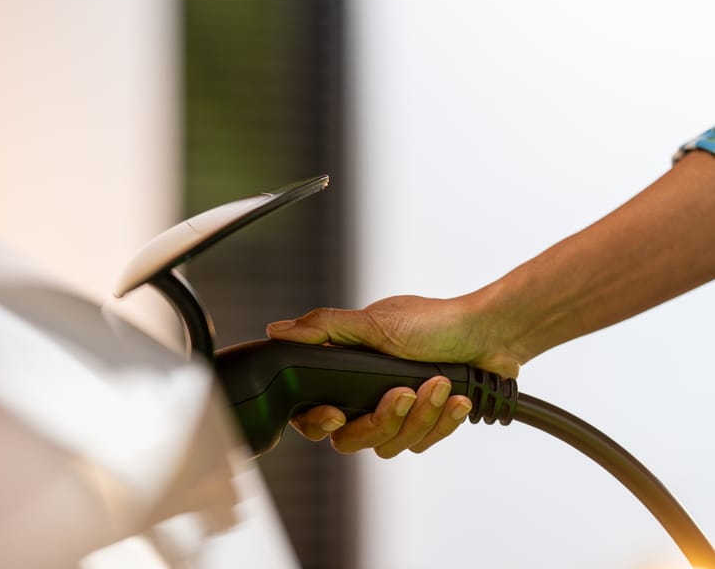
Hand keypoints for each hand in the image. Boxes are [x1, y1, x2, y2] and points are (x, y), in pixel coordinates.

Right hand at [266, 294, 517, 455]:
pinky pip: (421, 443)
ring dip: (420, 417)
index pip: (313, 413)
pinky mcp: (425, 424)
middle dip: (383, 419)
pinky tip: (456, 398)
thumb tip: (276, 332)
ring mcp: (396, 413)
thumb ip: (325, 329)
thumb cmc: (435, 322)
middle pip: (352, 439)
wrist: (490, 335)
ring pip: (390, 445)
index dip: (319, 422)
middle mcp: (366, 395)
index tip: (337, 414)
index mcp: (346, 371)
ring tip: (439, 384)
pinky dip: (441, 421)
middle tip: (405, 392)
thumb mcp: (375, 321)